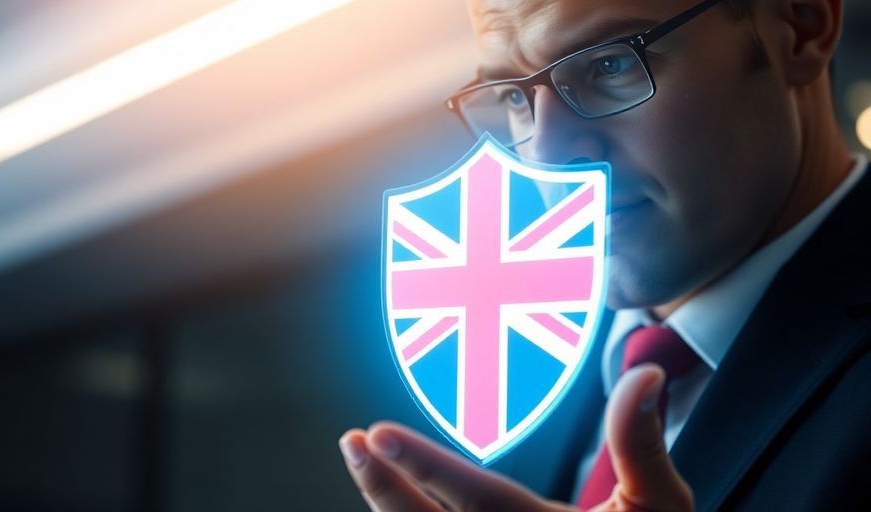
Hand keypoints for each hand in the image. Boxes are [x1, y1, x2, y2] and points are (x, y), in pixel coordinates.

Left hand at [338, 364, 692, 510]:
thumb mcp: (661, 505)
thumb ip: (642, 443)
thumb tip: (645, 374)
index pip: (479, 498)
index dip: (426, 466)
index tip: (376, 433)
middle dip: (384, 489)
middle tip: (351, 444)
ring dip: (388, 503)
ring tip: (361, 460)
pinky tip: (388, 494)